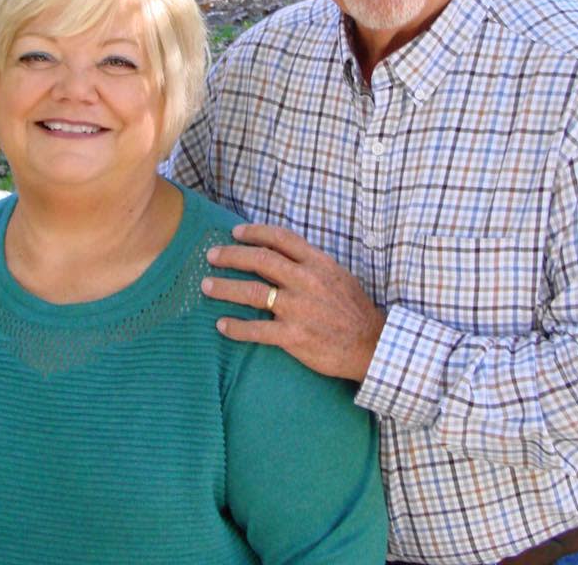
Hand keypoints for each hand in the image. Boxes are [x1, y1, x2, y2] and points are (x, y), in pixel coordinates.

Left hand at [201, 223, 385, 382]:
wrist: (371, 345)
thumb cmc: (354, 309)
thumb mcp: (337, 275)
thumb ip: (310, 263)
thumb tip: (281, 253)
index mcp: (317, 263)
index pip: (280, 238)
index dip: (254, 232)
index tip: (235, 232)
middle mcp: (305, 281)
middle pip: (260, 260)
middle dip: (231, 255)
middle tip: (211, 255)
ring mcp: (298, 309)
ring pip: (252, 292)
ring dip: (225, 287)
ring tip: (206, 286)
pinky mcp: (294, 336)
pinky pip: (256, 330)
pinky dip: (236, 327)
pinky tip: (221, 325)